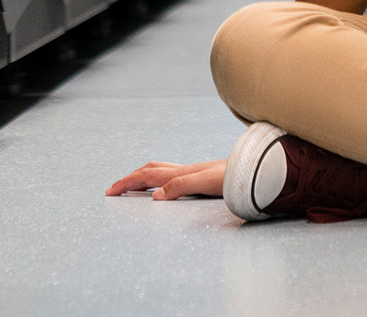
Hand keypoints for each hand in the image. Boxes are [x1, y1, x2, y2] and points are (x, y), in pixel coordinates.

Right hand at [106, 159, 226, 199]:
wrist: (257, 169)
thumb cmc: (234, 177)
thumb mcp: (207, 183)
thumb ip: (182, 186)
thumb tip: (155, 196)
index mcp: (182, 173)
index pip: (148, 176)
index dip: (127, 183)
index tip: (110, 192)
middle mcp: (186, 170)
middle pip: (151, 170)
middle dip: (131, 178)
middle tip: (115, 188)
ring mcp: (194, 171)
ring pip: (162, 170)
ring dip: (143, 175)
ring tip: (133, 183)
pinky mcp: (202, 176)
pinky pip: (173, 174)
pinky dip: (159, 178)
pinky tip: (165, 185)